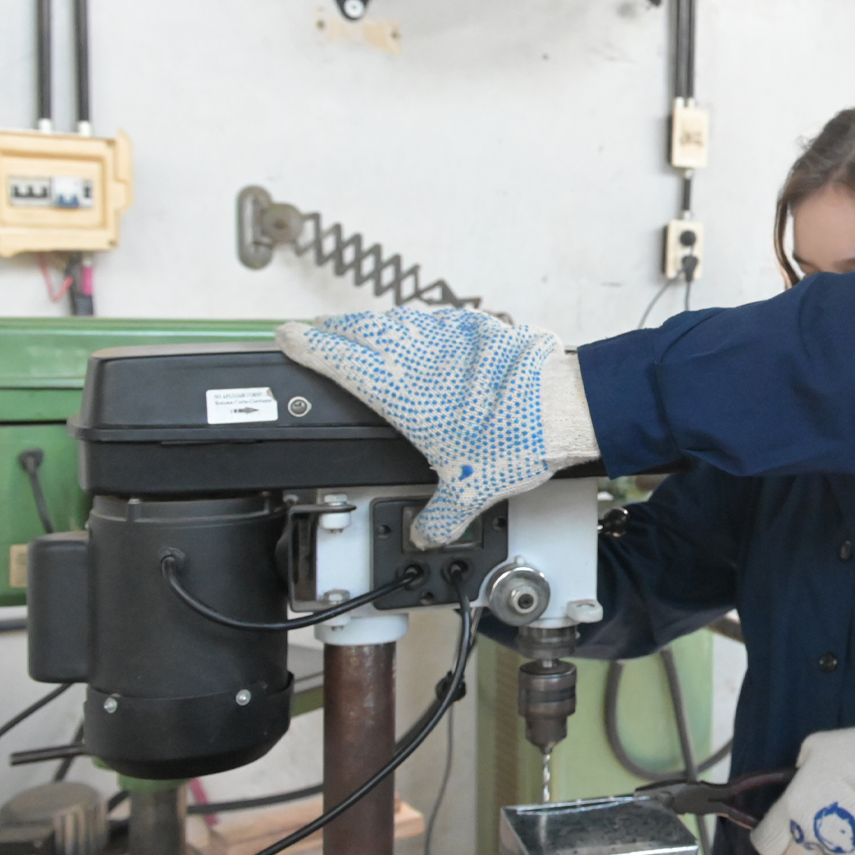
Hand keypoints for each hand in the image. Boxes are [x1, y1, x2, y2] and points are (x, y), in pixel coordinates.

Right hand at [275, 307, 597, 546]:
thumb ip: (440, 517)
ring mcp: (452, 335)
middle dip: (336, 330)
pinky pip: (441, 320)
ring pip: (400, 319)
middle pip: (362, 330)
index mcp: (399, 389)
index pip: (337, 357)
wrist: (567, 407)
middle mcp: (419, 353)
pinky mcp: (484, 328)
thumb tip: (428, 534)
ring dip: (378, 324)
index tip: (287, 336)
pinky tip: (429, 333)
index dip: (306, 343)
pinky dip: (425, 325)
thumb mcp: (469, 491)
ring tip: (366, 331)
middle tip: (320, 332)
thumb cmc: (516, 439)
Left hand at [751, 725, 854, 854]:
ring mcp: (839, 851)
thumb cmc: (850, 753)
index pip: (767, 845)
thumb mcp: (814, 748)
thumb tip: (802, 775)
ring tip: (843, 823)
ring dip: (828, 847)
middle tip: (814, 822)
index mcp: (792, 811)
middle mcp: (811, 838)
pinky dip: (854, 848)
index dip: (771, 837)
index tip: (779, 826)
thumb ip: (801, 769)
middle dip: (801, 845)